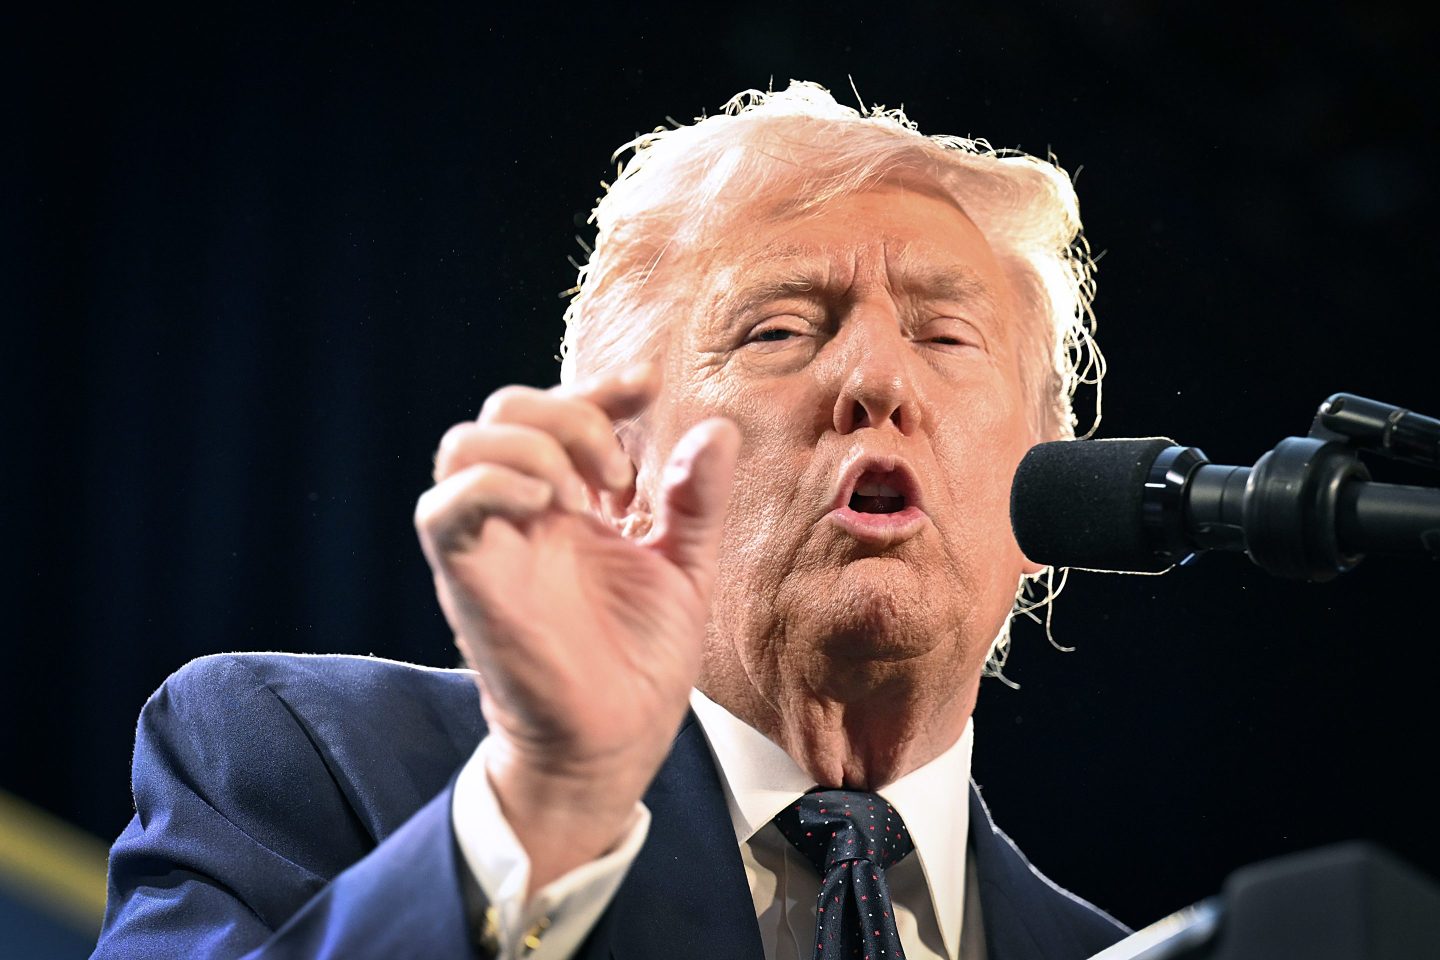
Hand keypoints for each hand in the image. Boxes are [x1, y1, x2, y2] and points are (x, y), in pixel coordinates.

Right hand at [414, 364, 739, 890]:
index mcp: (569, 503)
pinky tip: (552, 505)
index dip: (598, 385)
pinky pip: (442, 507)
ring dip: (532, 445)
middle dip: (570, 413)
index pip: (557, 409)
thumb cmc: (640, 662)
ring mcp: (492, 542)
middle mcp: (523, 513)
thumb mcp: (683, 567)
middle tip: (619, 475)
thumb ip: (695, 500)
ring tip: (584, 496)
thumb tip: (718, 429)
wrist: (615, 742)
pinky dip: (492, 484)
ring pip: (464, 443)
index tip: (646, 388)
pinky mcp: (468, 578)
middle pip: (506, 409)